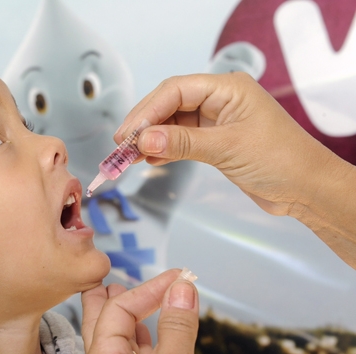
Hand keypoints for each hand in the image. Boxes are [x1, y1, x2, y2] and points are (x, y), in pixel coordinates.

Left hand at [81, 269, 207, 353]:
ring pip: (121, 340)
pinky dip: (144, 339)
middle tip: (113, 277)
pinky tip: (149, 332)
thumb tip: (182, 287)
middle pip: (102, 323)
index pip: (117, 310)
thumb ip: (177, 326)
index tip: (177, 276)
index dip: (147, 288)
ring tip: (136, 298)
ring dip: (130, 317)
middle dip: (109, 299)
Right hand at [115, 72, 343, 217]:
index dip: (148, 111)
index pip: (176, 90)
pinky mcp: (215, 141)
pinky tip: (149, 160)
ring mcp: (216, 120)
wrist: (306, 189)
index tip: (128, 134)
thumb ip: (182, 143)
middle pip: (169, 104)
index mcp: (228, 88)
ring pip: (172, 123)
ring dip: (150, 139)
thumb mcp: (227, 148)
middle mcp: (220, 100)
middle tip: (121, 146)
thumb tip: (143, 141)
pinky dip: (163, 149)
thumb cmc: (282, 160)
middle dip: (144, 124)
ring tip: (128, 156)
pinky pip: (181, 140)